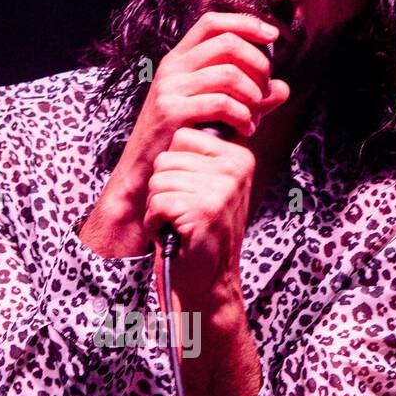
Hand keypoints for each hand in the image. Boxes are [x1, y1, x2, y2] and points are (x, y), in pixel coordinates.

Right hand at [85, 12, 287, 257]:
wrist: (145, 174)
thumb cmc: (181, 141)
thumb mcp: (215, 113)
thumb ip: (248, 98)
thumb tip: (283, 88)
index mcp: (179, 60)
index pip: (213, 23)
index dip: (246, 24)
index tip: (273, 36)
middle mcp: (172, 68)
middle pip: (228, 44)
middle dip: (258, 65)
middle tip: (265, 93)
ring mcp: (170, 89)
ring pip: (230, 75)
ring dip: (253, 96)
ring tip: (255, 118)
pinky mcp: (172, 113)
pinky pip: (222, 103)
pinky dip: (243, 116)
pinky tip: (246, 130)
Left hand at [145, 128, 262, 316]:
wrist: (209, 280)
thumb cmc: (200, 232)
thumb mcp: (210, 185)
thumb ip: (203, 152)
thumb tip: (191, 115)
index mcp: (238, 156)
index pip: (182, 136)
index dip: (173, 168)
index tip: (190, 192)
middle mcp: (236, 168)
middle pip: (167, 157)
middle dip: (163, 188)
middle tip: (183, 212)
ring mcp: (222, 188)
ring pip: (159, 179)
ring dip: (159, 206)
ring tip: (180, 223)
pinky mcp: (205, 209)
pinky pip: (157, 201)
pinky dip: (157, 222)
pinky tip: (176, 233)